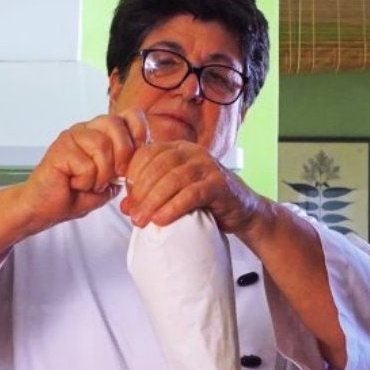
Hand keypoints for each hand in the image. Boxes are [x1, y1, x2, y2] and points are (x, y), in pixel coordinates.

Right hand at [21, 111, 150, 230]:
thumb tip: (144, 154)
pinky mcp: (59, 149)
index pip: (130, 115)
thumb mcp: (113, 181)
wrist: (48, 208)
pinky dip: (86, 182)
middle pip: (115, 123)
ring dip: (102, 174)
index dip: (140, 132)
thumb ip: (128, 167)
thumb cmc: (79, 194)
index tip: (136, 156)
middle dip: (123, 154)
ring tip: (91, 183)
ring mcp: (71, 136)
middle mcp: (87, 128)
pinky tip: (75, 184)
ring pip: (101, 145)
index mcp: (103, 132)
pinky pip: (86, 164)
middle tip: (116, 176)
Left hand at [120, 140, 266, 235]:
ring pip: (173, 180)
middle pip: (158, 167)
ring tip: (143, 221)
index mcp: (180, 148)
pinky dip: (173, 207)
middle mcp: (193, 152)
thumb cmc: (208, 202)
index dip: (133, 176)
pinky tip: (161, 220)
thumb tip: (126, 207)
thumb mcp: (177, 192)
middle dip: (141, 193)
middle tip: (133, 215)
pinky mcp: (219, 184)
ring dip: (154, 201)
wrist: (244, 211)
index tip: (126, 199)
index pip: (148, 154)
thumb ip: (153, 194)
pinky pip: (191, 194)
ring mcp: (208, 166)